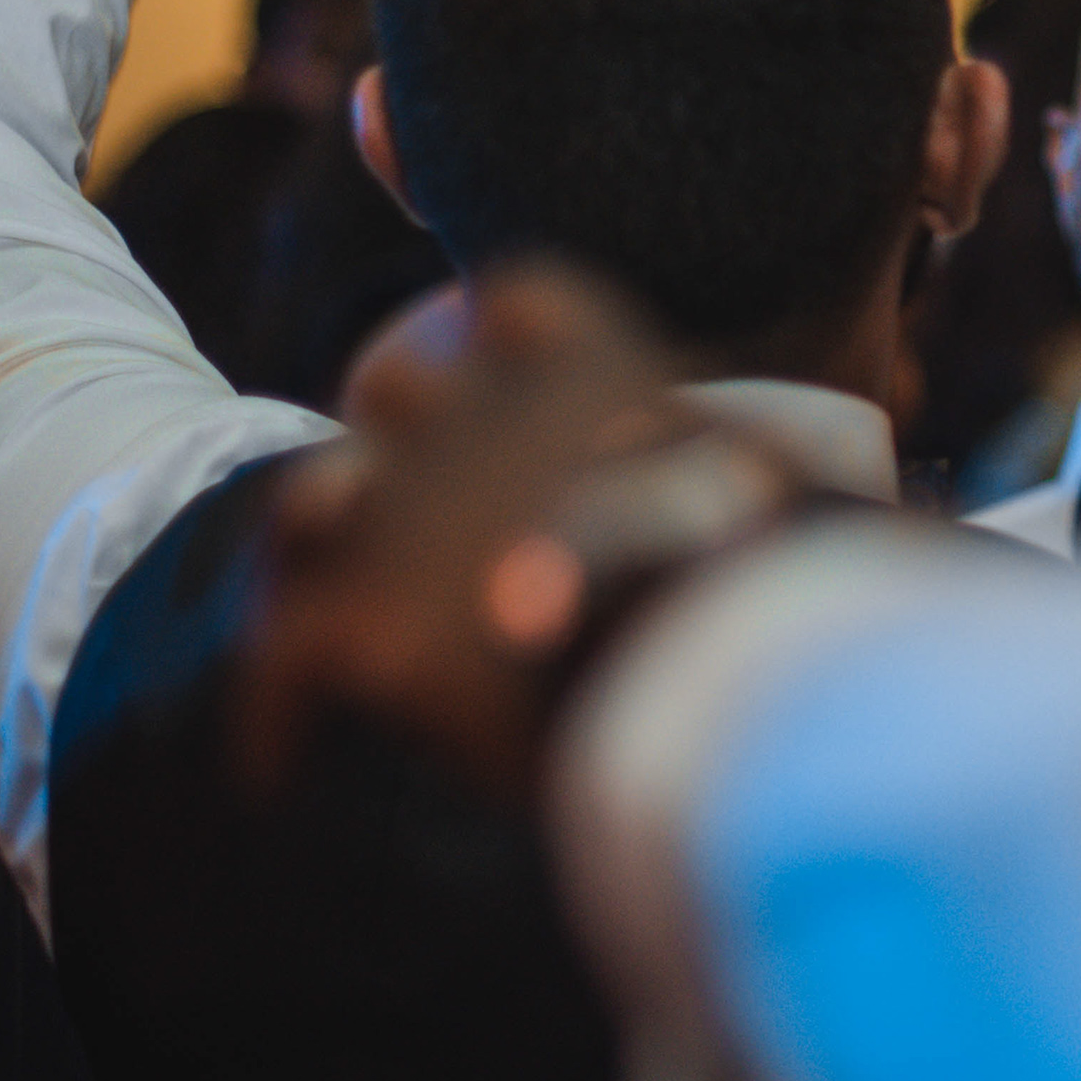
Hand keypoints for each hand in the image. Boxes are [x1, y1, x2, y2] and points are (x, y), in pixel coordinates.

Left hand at [231, 265, 799, 802]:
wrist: (738, 667)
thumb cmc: (788, 596)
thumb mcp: (777, 496)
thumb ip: (736, 484)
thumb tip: (802, 525)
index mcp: (591, 357)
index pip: (515, 304)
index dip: (501, 344)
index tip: (496, 375)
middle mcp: (479, 405)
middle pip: (395, 392)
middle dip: (399, 451)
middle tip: (413, 531)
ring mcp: (407, 505)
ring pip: (314, 502)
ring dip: (319, 553)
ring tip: (329, 623)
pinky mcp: (364, 618)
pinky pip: (281, 658)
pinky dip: (278, 716)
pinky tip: (283, 776)